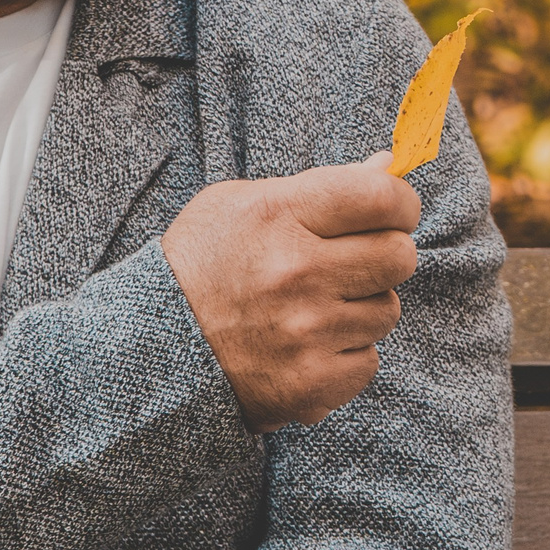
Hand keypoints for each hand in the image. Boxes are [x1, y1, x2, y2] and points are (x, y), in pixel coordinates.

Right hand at [160, 153, 421, 429]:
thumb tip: (389, 165)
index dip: (400, 202)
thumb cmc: (200, 266)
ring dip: (362, 307)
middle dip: (386, 253)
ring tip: (314, 307)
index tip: (393, 211)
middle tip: (355, 259)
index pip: (383, 198)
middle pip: (399, 255)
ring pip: (387, 310)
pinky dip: (345, 354)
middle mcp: (295, 272)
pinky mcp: (310, 384)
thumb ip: (319, 184)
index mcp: (278, 215)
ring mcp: (304, 332)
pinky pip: (369, 360)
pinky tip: (307, 345)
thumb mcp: (241, 204)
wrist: (149, 350)